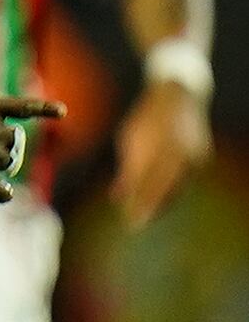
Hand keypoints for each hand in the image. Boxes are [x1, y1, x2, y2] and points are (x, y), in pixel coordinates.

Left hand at [111, 80, 211, 225]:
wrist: (180, 97)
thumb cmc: (148, 119)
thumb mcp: (132, 141)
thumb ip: (128, 170)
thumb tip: (119, 198)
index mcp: (163, 149)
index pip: (152, 184)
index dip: (142, 205)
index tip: (131, 222)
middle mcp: (183, 154)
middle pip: (168, 190)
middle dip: (152, 209)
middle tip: (135, 225)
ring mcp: (196, 155)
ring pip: (178, 187)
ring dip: (162, 202)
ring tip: (144, 215)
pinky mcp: (202, 156)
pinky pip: (185, 179)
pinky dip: (171, 189)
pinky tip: (158, 199)